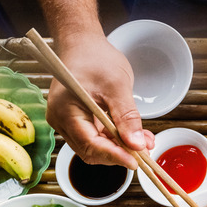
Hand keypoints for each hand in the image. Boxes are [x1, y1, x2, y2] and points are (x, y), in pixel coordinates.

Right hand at [46, 35, 154, 168]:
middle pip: (90, 151)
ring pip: (94, 148)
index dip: (114, 156)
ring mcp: (67, 122)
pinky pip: (96, 138)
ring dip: (119, 149)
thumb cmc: (95, 58)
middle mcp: (61, 121)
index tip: (135, 161)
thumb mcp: (117, 85)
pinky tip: (133, 137)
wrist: (83, 44)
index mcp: (65, 111)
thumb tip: (136, 145)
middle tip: (144, 153)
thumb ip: (127, 117)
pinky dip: (115, 140)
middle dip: (118, 154)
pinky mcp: (76, 121)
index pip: (90, 144)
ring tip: (144, 143)